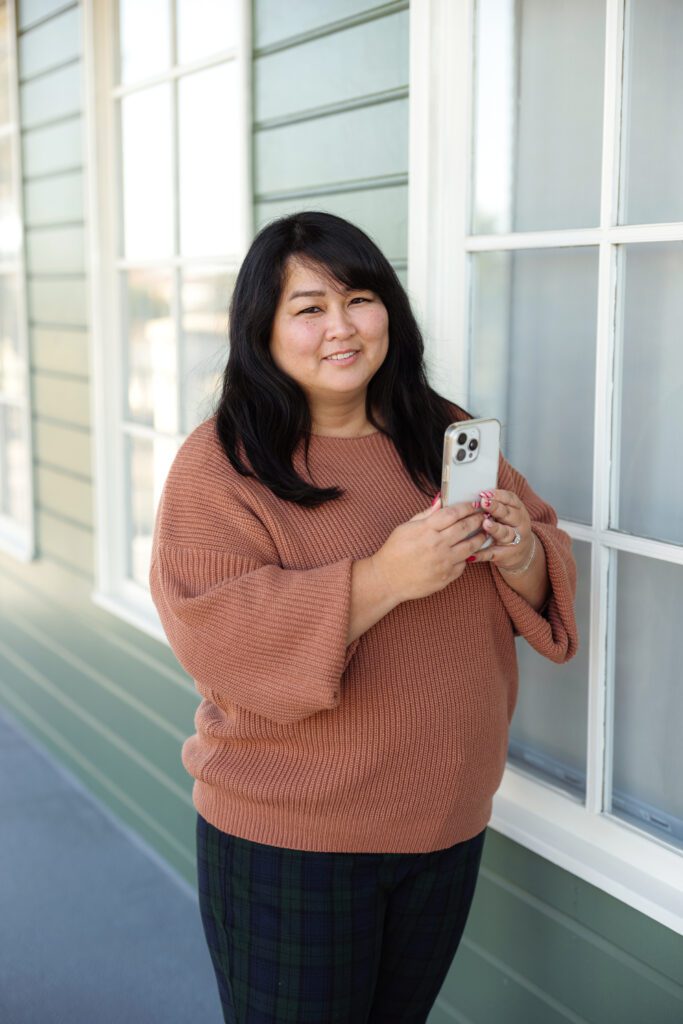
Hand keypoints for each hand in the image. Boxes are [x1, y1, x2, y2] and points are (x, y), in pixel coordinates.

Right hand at [370, 494, 490, 602]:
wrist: (388, 580)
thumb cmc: (394, 552)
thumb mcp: (405, 528)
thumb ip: (425, 514)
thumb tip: (440, 500)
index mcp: (426, 530)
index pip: (452, 513)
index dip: (466, 507)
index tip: (474, 505)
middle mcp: (437, 545)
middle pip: (465, 527)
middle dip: (477, 519)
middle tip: (484, 515)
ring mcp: (443, 562)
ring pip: (470, 546)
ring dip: (480, 537)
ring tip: (484, 532)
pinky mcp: (446, 576)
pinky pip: (463, 564)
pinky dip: (467, 556)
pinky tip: (470, 551)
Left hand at [466, 488, 534, 571]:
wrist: (522, 553)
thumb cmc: (509, 527)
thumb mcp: (508, 514)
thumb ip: (495, 505)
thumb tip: (475, 495)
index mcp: (518, 510)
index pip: (510, 499)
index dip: (498, 495)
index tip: (485, 493)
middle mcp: (519, 524)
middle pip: (508, 514)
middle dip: (496, 508)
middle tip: (484, 503)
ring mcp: (514, 540)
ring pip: (504, 533)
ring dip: (495, 528)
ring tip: (485, 524)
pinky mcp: (506, 555)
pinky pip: (493, 553)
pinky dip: (482, 554)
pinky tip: (471, 554)